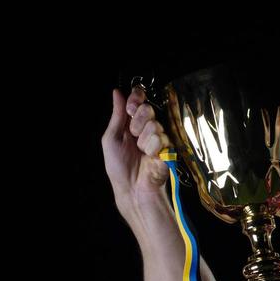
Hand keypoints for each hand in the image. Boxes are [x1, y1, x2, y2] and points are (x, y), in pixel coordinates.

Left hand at [103, 86, 171, 208]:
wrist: (131, 188)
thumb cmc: (119, 167)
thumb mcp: (111, 138)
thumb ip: (116, 115)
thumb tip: (117, 92)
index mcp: (131, 123)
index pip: (138, 100)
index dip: (136, 98)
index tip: (130, 107)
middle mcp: (146, 127)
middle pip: (148, 109)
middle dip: (137, 122)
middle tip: (133, 136)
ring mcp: (158, 137)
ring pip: (154, 125)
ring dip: (143, 139)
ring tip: (141, 152)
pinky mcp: (169, 148)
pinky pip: (161, 138)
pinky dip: (152, 148)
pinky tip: (150, 157)